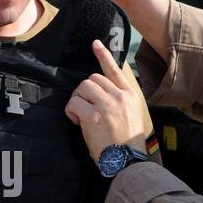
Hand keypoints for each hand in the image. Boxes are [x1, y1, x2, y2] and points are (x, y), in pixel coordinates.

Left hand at [65, 38, 154, 162]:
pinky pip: (74, 103)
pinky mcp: (93, 115)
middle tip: (85, 109)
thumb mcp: (131, 115)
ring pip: (82, 88)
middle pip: (92, 78)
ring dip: (77, 101)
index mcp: (129, 95)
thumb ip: (119, 100)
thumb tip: (100, 93)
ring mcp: (106, 104)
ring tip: (81, 116)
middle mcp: (119, 96)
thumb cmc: (126, 141)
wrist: (127, 159)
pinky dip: (71, 111)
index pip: (114, 70)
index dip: (103, 55)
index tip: (95, 44)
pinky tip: (77, 121)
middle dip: (84, 92)